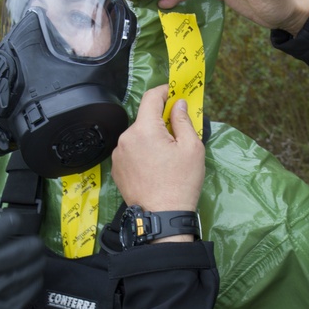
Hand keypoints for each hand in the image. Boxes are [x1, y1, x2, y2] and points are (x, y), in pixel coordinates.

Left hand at [111, 85, 204, 212]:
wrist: (161, 217)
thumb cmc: (181, 183)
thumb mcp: (192, 148)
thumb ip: (183, 120)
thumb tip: (178, 104)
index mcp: (145, 129)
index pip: (151, 97)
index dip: (164, 91)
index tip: (174, 92)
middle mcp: (126, 138)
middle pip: (144, 119)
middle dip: (160, 121)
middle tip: (178, 133)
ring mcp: (118, 154)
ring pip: (137, 136)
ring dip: (151, 138)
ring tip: (166, 157)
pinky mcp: (116, 168)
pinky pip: (130, 151)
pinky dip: (142, 152)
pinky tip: (154, 168)